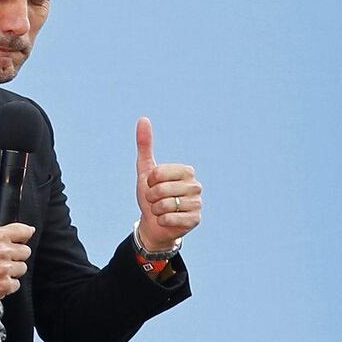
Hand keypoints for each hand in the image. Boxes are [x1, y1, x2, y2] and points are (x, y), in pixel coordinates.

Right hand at [0, 223, 34, 306]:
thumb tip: (4, 226)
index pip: (23, 231)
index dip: (25, 234)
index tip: (26, 235)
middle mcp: (2, 252)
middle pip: (26, 251)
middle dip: (16, 255)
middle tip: (4, 259)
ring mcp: (5, 269)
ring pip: (22, 268)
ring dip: (13, 271)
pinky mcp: (5, 285)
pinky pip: (16, 284)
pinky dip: (8, 284)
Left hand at [135, 117, 201, 250]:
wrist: (154, 223)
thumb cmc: (151, 194)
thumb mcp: (146, 170)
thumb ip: (145, 145)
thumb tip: (143, 119)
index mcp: (186, 171)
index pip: (159, 173)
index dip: (150, 181)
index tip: (153, 185)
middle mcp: (196, 185)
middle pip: (162, 189)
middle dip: (152, 197)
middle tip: (156, 200)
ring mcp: (198, 203)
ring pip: (166, 205)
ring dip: (157, 209)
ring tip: (161, 209)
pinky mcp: (196, 220)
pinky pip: (171, 218)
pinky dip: (162, 220)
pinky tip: (166, 220)